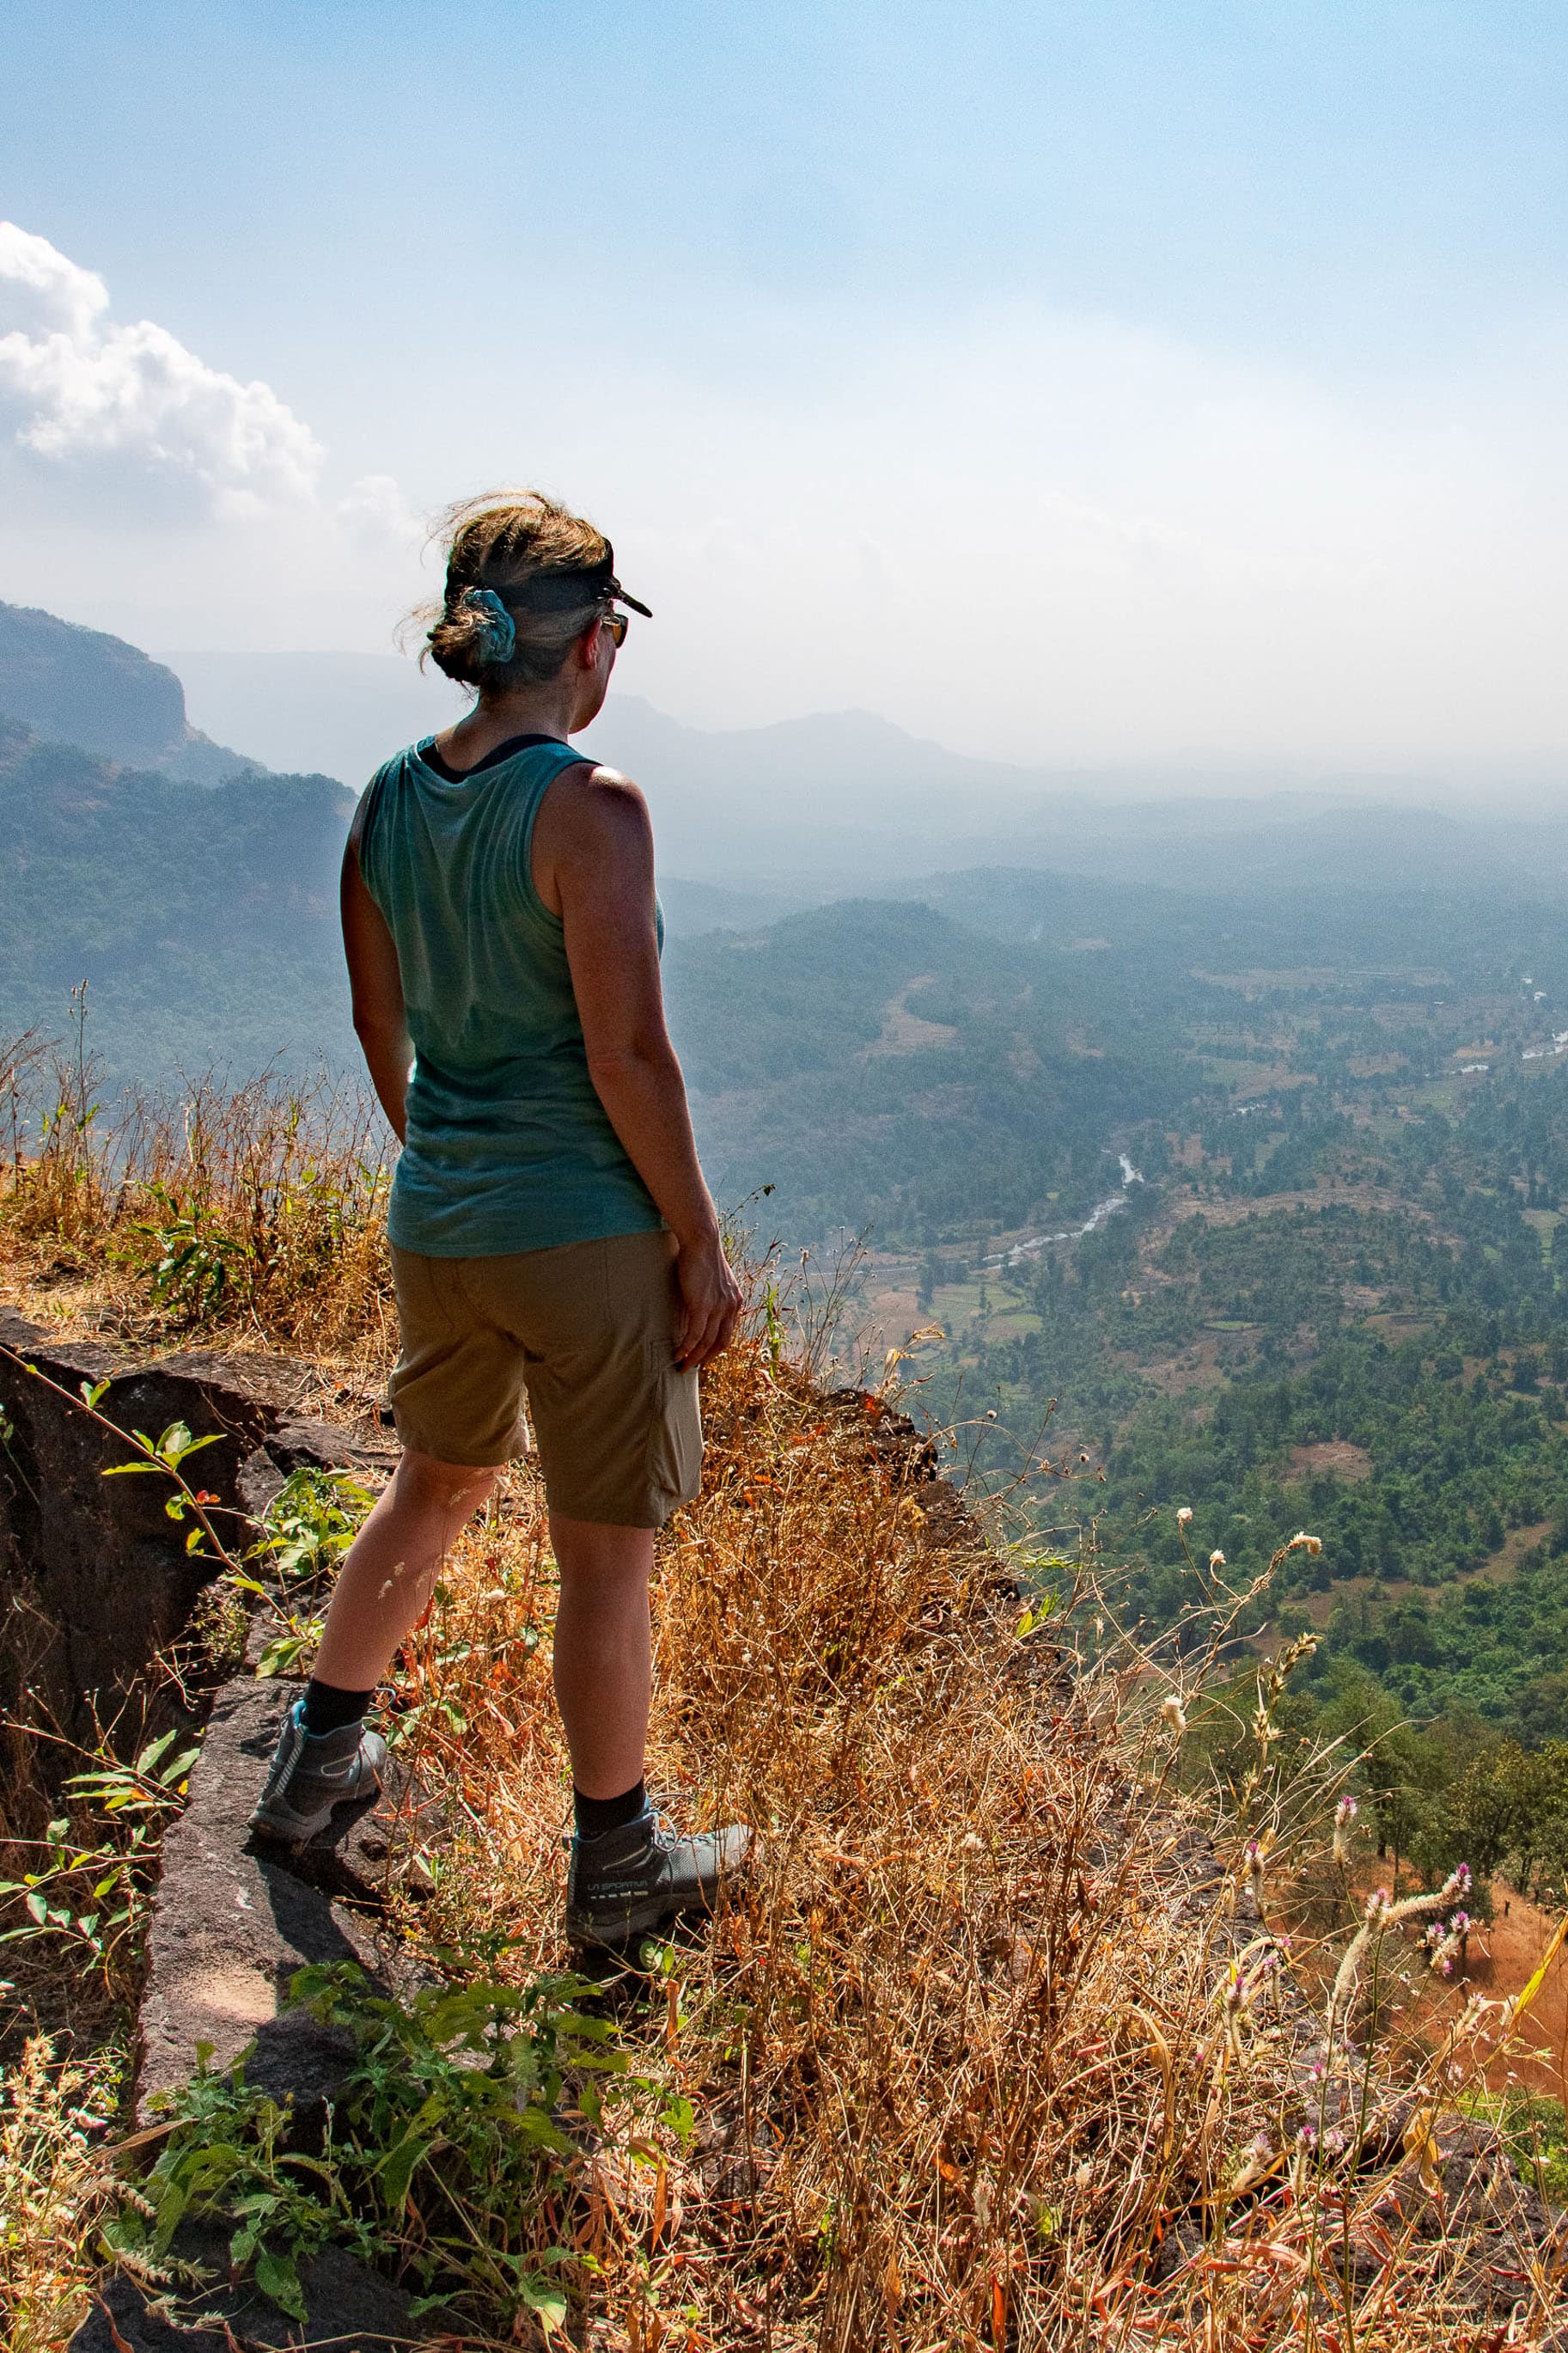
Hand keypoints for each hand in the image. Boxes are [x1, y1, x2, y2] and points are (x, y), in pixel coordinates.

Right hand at [673, 1229, 742, 1369]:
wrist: (701, 1240)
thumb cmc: (702, 1256)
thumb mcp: (713, 1280)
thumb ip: (712, 1296)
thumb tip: (698, 1309)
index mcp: (735, 1301)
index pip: (728, 1333)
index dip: (715, 1348)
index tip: (703, 1356)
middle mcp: (731, 1307)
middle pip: (721, 1343)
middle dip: (707, 1359)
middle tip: (693, 1367)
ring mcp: (718, 1307)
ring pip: (707, 1342)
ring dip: (694, 1358)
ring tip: (682, 1367)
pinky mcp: (703, 1305)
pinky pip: (695, 1335)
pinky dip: (686, 1348)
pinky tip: (677, 1355)